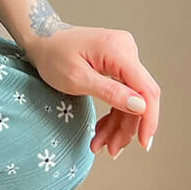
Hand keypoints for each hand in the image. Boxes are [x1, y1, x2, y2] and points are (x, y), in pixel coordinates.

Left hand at [20, 25, 159, 157]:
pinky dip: (114, 113)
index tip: (144, 144)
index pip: (146, 89)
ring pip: (131, 99)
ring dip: (118, 125)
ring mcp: (124, 56)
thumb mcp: (77, 78)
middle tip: (110, 150)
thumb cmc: (53, 55)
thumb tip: (141, 106)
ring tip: (101, 144)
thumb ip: (110, 92)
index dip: (149, 119)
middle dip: (125, 127)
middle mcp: (126, 50)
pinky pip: (124, 92)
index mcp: (118, 50)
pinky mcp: (119, 63)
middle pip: (139, 98)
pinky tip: (103, 130)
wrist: (42, 39)